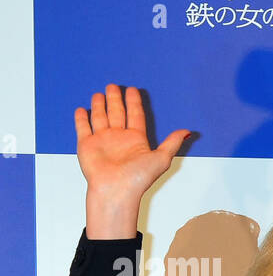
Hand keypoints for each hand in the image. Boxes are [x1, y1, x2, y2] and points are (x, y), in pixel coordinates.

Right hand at [75, 84, 190, 237]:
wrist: (116, 190)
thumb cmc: (138, 178)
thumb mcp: (161, 158)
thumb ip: (172, 142)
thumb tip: (188, 132)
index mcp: (136, 139)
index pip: (135, 115)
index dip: (134, 103)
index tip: (133, 90)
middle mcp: (119, 138)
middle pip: (117, 113)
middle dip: (116, 99)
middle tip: (113, 86)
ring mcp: (102, 140)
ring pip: (100, 117)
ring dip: (100, 106)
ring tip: (99, 93)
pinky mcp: (86, 144)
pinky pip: (83, 128)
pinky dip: (81, 118)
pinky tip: (82, 109)